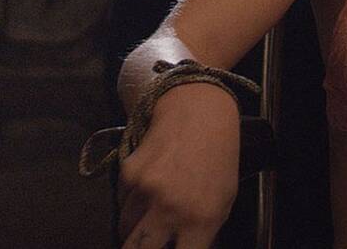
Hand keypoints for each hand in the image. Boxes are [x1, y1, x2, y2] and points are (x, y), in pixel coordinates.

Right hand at [117, 83, 240, 248]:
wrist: (198, 111)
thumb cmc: (219, 157)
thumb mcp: (225, 198)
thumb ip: (204, 230)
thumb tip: (184, 247)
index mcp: (201, 219)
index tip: (172, 247)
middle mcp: (170, 209)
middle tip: (145, 243)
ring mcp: (145, 191)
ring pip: (125, 228)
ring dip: (133, 228)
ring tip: (146, 217)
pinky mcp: (127, 174)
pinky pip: (121, 201)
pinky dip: (129, 201)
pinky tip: (145, 186)